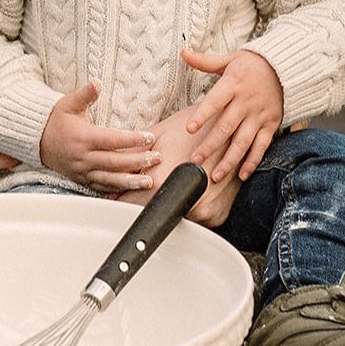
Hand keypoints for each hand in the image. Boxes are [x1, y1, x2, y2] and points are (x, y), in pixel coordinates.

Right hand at [38, 82, 159, 192]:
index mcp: (83, 137)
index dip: (132, 140)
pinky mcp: (82, 180)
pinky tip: (131, 189)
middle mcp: (83, 157)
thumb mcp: (68, 103)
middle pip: (115, 162)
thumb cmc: (56, 120)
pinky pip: (101, 187)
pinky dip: (116, 189)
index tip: (150, 137)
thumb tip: (97, 82)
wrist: (36, 140)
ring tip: (149, 182)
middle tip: (157, 158)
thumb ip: (85, 94)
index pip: (112, 140)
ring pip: (110, 179)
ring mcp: (82, 171)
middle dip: (138, 161)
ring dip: (131, 181)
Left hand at [112, 112, 240, 226]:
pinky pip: (197, 219)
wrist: (236, 128)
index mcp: (162, 182)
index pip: (130, 205)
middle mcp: (184, 202)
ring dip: (172, 205)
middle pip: (154, 214)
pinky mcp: (217, 215)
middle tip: (157, 181)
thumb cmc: (197, 126)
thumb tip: (109, 171)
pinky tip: (195, 188)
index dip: (123, 199)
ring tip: (180, 180)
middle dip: (148, 202)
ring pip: (176, 218)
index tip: (121, 196)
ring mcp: (203, 211)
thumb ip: (131, 156)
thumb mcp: (160, 135)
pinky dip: (192, 206)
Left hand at [179, 48, 283, 182]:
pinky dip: (252, 161)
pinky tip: (242, 175)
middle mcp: (246, 102)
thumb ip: (205, 61)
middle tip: (195, 162)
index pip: (215, 101)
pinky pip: (261, 146)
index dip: (202, 115)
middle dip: (210, 146)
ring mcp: (259, 116)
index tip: (190, 129)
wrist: (287, 68)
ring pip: (242, 142)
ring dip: (229, 161)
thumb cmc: (254, 64)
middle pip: (226, 128)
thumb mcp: (230, 59)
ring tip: (215, 176)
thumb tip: (184, 53)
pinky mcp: (271, 125)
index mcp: (233, 85)